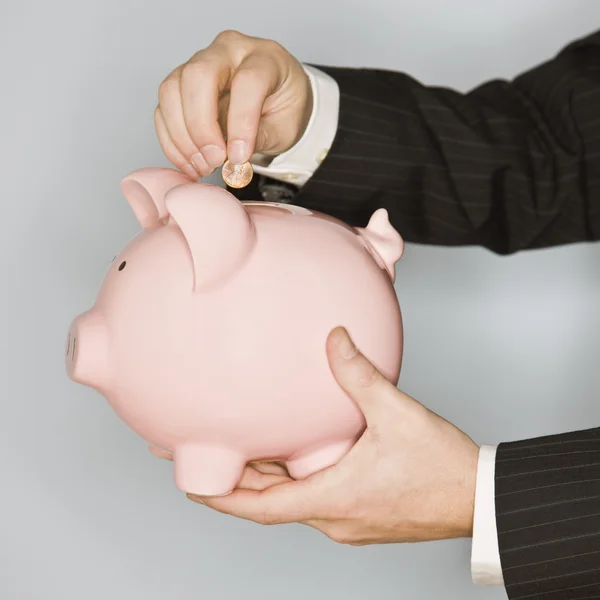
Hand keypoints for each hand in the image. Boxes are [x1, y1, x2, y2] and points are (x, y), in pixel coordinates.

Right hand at [155, 30, 311, 179]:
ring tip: (202, 166)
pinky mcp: (181, 84)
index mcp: (265, 58)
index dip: (241, 123)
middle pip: (198, 76)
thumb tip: (232, 157)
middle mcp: (229, 51)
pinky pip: (163, 110)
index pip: (247, 82)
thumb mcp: (286, 127)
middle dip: (201, 126)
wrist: (275, 100)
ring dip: (182, 136)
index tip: (239, 157)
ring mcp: (199, 63)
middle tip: (214, 160)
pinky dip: (172, 142)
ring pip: (172, 91)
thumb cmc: (284, 108)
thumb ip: (261, 138)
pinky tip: (189, 163)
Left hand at [187, 327, 479, 544]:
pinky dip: (293, 478)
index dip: (220, 496)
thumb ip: (360, 374)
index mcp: (333, 498)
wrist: (479, 498)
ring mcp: (348, 519)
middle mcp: (334, 516)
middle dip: (233, 477)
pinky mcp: (361, 513)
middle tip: (204, 450)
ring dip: (264, 477)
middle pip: (269, 501)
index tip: (189, 482)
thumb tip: (335, 338)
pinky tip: (296, 452)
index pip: (260, 507)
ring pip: (292, 499)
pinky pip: (314, 497)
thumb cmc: (441, 467)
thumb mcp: (396, 412)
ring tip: (241, 447)